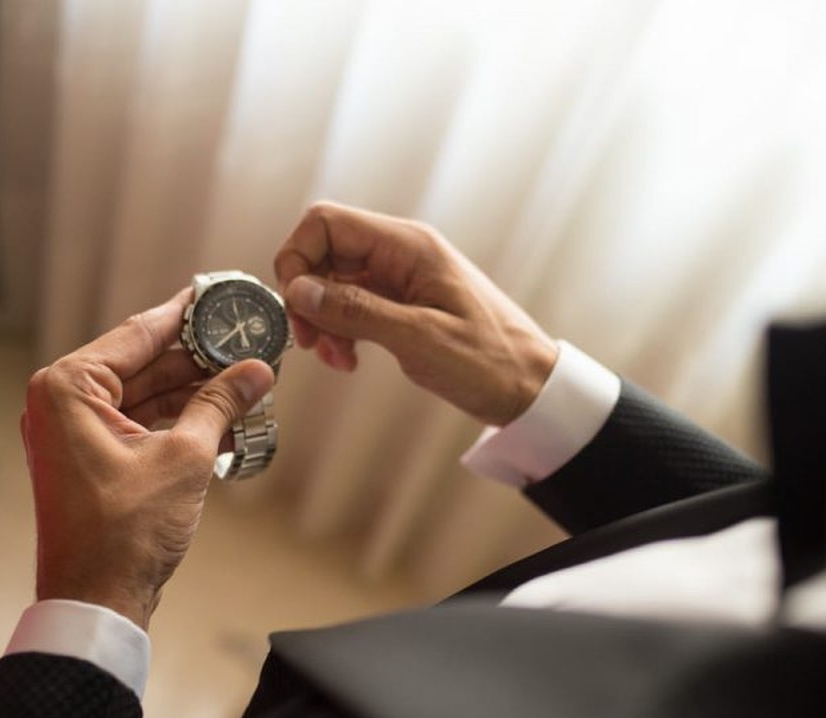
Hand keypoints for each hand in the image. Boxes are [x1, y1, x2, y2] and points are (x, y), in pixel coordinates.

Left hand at [20, 288, 273, 628]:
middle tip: (248, 344)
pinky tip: (225, 418)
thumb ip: (220, 404)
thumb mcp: (185, 458)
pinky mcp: (90, 459)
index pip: (140, 332)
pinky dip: (179, 421)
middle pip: (144, 362)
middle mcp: (61, 402)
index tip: (221, 294)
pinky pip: (139, 423)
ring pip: (145, 394)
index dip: (188, 314)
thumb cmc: (124, 533)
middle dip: (199, 358)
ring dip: (194, 392)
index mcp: (68, 387)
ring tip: (247, 382)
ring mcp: (73, 433)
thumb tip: (256, 371)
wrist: (96, 603)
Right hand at [274, 201, 557, 425]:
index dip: (297, 259)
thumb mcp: (420, 338)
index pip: (326, 222)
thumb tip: (300, 291)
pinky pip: (351, 305)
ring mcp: (400, 277)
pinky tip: (348, 358)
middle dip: (306, 296)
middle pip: (324, 252)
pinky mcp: (400, 303)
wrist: (530, 386)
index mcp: (408, 246)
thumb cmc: (491, 360)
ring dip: (322, 319)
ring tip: (336, 357)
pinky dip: (340, 329)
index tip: (295, 305)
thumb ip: (357, 311)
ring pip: (333, 282)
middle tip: (310, 341)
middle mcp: (400, 253)